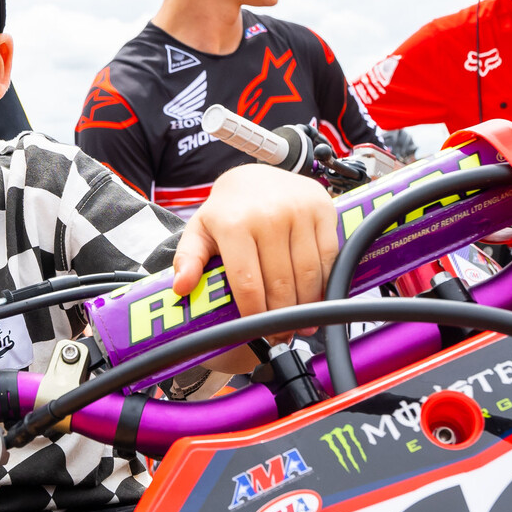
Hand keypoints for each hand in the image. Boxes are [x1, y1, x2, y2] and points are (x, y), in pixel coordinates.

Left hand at [173, 164, 339, 327]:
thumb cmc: (228, 211)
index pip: (248, 284)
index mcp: (234, 224)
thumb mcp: (200, 231)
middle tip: (281, 335)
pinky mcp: (322, 210)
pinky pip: (329, 257)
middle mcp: (269, 215)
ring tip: (300, 324)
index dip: (255, 315)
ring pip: (307, 274)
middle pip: (281, 284)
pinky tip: (317, 298)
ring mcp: (299, 211)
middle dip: (281, 317)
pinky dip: (325, 283)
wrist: (256, 176)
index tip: (257, 332)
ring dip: (306, 306)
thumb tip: (182, 287)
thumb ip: (188, 259)